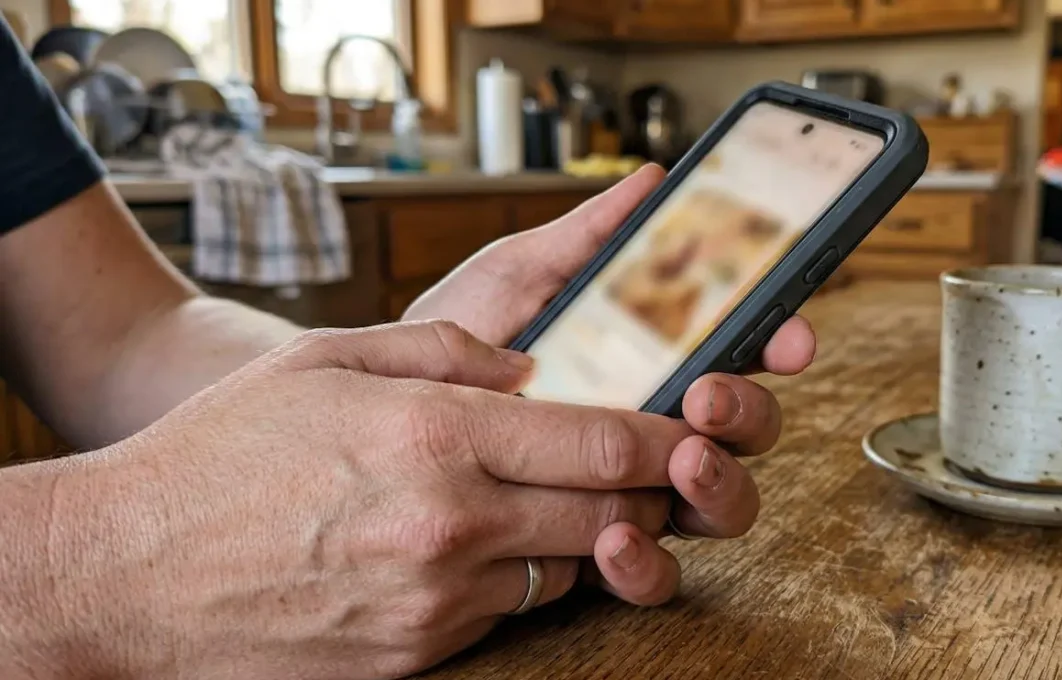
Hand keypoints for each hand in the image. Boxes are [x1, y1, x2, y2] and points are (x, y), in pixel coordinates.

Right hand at [50, 322, 723, 677]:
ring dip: (587, 534)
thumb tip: (530, 368)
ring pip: (570, 566)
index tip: (697, 426)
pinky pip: (509, 610)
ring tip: (559, 499)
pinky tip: (485, 544)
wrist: (134, 570)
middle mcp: (451, 523)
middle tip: (655, 465)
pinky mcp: (419, 652)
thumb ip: (446, 350)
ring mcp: (437, 599)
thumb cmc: (224, 451)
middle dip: (650, 490)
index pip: (605, 442)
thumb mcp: (328, 358)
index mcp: (437, 434)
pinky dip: (520, 576)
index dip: (669, 437)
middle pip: (611, 514)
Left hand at [400, 166, 816, 593]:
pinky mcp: (599, 550)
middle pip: (750, 430)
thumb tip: (653, 182)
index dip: (779, 340)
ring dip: (718, 486)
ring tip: (683, 463)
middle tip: (709, 396)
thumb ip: (585, 238)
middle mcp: (663, 426)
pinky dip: (647, 560)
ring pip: (722, 504)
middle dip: (748, 413)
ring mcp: (638, 490)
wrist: (388, 421)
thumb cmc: (462, 339)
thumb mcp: (519, 277)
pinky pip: (653, 572)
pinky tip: (616, 538)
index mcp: (661, 357)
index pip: (745, 348)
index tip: (788, 335)